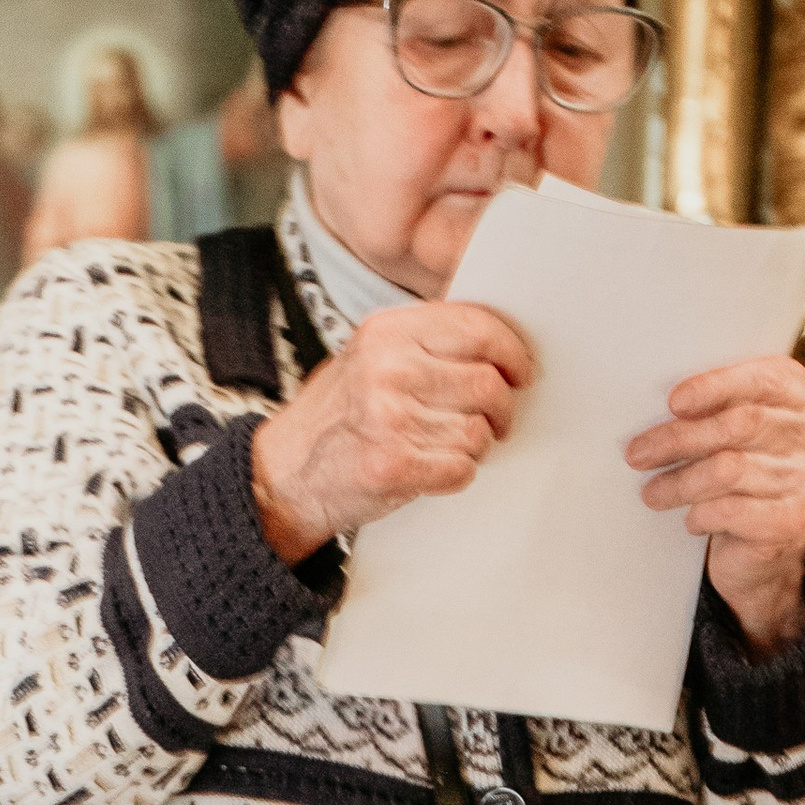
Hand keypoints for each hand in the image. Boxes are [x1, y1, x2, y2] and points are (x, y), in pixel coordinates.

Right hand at [250, 301, 534, 561]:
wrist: (283, 475)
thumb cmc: (334, 420)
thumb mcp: (369, 358)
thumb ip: (423, 344)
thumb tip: (496, 347)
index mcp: (386, 332)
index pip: (477, 328)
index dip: (512, 352)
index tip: (521, 370)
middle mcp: (388, 369)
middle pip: (488, 383)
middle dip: (502, 408)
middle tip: (496, 420)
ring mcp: (389, 418)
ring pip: (478, 430)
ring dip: (474, 445)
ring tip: (448, 447)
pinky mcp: (393, 465)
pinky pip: (461, 468)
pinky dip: (456, 474)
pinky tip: (433, 470)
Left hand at [625, 352, 804, 651]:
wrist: (773, 551)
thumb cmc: (750, 477)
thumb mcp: (748, 433)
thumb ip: (726, 408)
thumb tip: (662, 405)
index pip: (765, 379)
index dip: (716, 386)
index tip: (673, 402)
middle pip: (741, 424)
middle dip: (680, 438)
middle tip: (638, 453)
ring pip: (729, 469)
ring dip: (679, 482)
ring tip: (651, 493)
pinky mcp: (794, 521)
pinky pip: (731, 511)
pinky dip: (701, 515)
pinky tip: (691, 520)